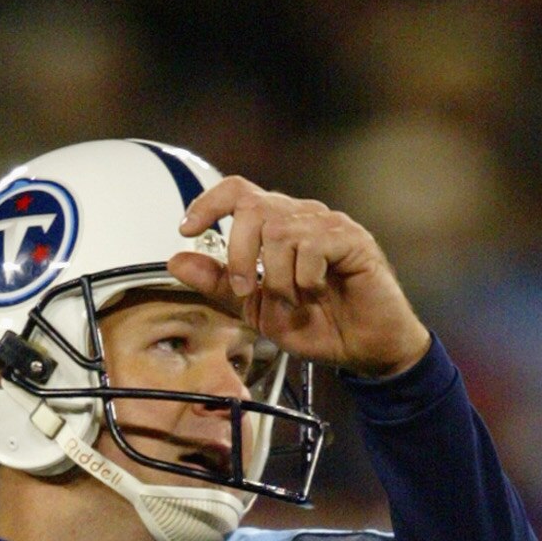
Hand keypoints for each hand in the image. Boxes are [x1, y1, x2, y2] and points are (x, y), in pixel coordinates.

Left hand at [170, 180, 429, 382]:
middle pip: (252, 208)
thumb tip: (177, 259)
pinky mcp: (351, 239)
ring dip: (276, 278)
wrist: (364, 349)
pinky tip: (318, 293)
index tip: (187, 229)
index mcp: (276, 226)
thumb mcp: (255, 310)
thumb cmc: (317, 325)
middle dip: (239, 254)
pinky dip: (304, 280)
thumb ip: (218, 284)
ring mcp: (327, 224)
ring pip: (280, 232)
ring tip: (292, 302)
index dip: (208, 203)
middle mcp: (301, 215)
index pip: (237, 191)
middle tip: (245, 290)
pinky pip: (311, 247)